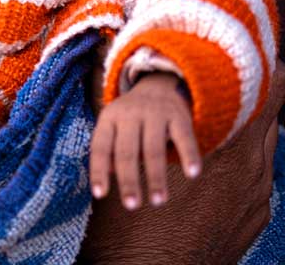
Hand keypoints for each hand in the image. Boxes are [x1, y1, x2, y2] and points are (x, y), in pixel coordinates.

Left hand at [81, 65, 283, 263]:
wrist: (157, 84)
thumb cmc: (131, 118)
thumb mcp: (115, 128)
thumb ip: (110, 151)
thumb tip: (106, 177)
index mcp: (109, 118)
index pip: (100, 147)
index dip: (99, 171)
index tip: (100, 194)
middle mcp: (129, 114)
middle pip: (126, 151)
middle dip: (129, 180)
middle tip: (131, 205)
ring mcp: (154, 113)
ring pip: (153, 148)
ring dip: (156, 177)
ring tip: (158, 201)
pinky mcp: (178, 115)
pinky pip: (184, 137)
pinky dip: (188, 156)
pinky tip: (191, 174)